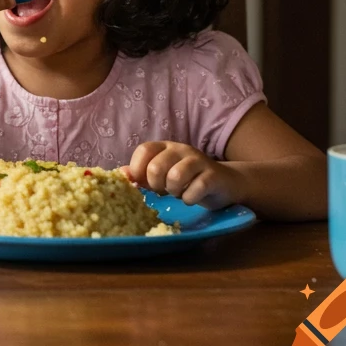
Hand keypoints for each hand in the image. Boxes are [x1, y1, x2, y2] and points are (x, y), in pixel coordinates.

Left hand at [121, 141, 244, 209]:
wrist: (224, 183)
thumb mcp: (162, 174)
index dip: (138, 169)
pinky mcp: (213, 175)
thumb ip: (141, 174)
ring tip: (178, 192)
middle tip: (164, 190)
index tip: (144, 184)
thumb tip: (121, 174)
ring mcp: (198, 160)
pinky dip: (189, 198)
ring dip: (174, 191)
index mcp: (164, 147)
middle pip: (156, 167)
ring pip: (175, 177)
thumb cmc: (187, 179)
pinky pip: (195, 189)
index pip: (144, 150)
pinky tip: (191, 197)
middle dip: (156, 185)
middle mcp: (180, 149)